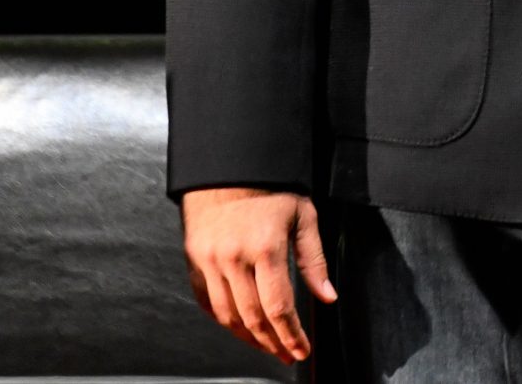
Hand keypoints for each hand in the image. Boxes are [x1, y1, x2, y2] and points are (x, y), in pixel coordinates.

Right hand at [181, 187, 334, 363]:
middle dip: (272, 342)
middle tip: (287, 355)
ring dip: (248, 337)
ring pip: (227, 316)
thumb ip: (314, 261)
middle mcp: (234, 259)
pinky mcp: (194, 261)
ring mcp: (210, 262)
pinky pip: (207, 302)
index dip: (290, 334)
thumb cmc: (271, 187)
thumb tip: (327, 296)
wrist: (228, 166)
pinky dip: (224, 319)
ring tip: (267, 346)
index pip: (279, 307)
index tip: (301, 350)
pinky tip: (240, 326)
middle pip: (253, 318)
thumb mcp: (304, 217)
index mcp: (265, 249)